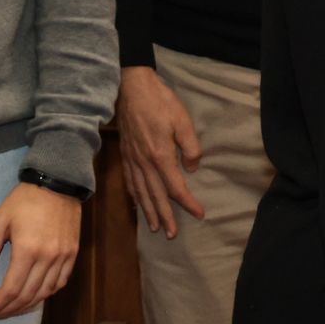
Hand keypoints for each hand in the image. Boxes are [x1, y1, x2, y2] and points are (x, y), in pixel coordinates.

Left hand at [0, 184, 80, 320]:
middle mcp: (48, 258)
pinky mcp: (73, 254)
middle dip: (8, 310)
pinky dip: (46, 294)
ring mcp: (64, 257)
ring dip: (27, 306)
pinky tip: (34, 296)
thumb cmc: (23, 202)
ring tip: (11, 309)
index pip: (11, 289)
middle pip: (28, 295)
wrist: (58, 185)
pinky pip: (60, 282)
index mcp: (27, 250)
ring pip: (46, 292)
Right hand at [116, 66, 203, 237]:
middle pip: (156, 196)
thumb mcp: (183, 122)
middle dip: (165, 216)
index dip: (187, 203)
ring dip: (148, 211)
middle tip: (171, 235)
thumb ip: (190, 148)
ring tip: (155, 228)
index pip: (176, 187)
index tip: (199, 214)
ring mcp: (132, 160)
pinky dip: (135, 197)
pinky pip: (129, 182)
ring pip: (140, 192)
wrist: (131, 89)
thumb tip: (192, 169)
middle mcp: (144, 163)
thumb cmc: (161, 103)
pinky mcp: (125, 155)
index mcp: (160, 156)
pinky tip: (139, 204)